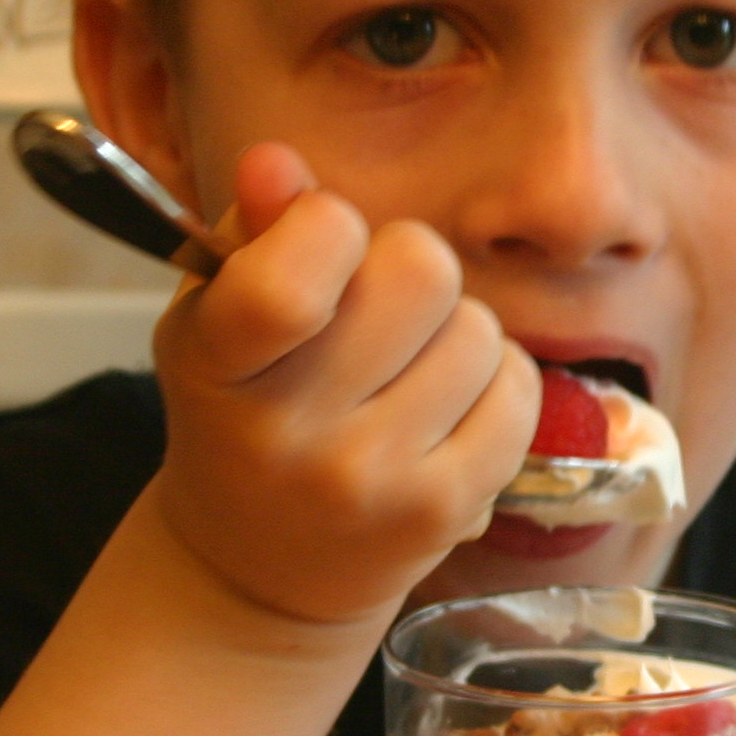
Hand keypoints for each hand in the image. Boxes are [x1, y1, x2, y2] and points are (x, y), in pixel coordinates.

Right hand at [145, 142, 535, 626]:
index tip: (321, 245)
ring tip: (406, 371)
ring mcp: (371, 479)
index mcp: (216, 366)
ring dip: (454, 330)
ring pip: (478, 327)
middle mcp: (289, 433)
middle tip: (377, 311)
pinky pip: (519, 389)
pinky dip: (495, 383)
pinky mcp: (442, 510)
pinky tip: (446, 411)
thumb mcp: (217, 319)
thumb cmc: (243, 416)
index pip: (291, 276)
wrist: (257, 574)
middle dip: (408, 266)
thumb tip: (278, 161)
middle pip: (421, 269)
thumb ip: (251, 231)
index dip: (327, 226)